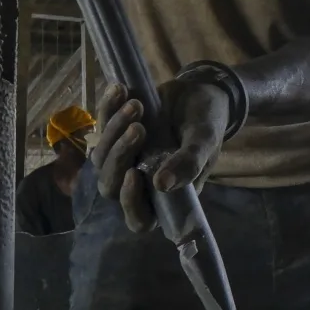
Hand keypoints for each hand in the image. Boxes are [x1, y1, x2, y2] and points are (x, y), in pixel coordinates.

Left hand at [90, 78, 233, 231]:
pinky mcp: (115, 135)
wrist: (200, 92)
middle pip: (110, 188)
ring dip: (114, 130)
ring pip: (101, 159)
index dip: (130, 203)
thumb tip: (163, 184)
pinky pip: (101, 128)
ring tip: (137, 104)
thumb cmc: (208, 122)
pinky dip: (107, 109)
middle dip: (119, 157)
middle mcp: (141, 182)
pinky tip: (122, 90)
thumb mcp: (205, 140)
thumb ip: (189, 162)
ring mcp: (126, 159)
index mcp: (166, 194)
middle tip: (139, 127)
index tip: (133, 174)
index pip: (139, 219)